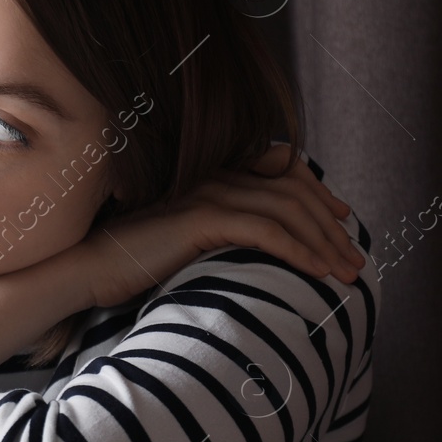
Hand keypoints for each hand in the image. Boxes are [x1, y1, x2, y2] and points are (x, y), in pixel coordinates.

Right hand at [72, 143, 365, 309]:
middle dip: (330, 224)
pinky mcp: (201, 219)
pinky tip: (318, 272)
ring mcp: (207, 195)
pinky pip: (268, 232)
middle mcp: (213, 176)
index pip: (279, 168)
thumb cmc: (129, 261)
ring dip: (324, 242)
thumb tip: (257, 247)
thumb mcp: (182, 238)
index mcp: (209, 175)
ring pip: (287, 210)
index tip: (340, 219)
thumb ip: (217, 229)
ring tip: (346, 272)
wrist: (87, 267)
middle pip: (292, 189)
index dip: (316, 189)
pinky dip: (300, 251)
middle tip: (354, 257)